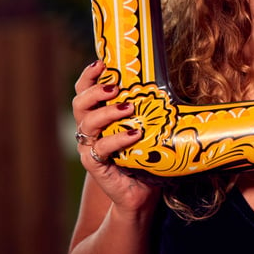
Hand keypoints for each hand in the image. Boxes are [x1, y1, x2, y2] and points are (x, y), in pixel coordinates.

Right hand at [72, 62, 156, 209]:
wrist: (141, 191)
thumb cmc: (144, 152)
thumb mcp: (147, 124)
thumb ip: (149, 106)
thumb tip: (174, 82)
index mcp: (98, 115)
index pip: (85, 91)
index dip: (89, 76)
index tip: (102, 62)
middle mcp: (89, 130)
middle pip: (80, 104)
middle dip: (95, 91)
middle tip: (116, 87)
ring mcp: (90, 148)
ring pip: (88, 124)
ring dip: (107, 112)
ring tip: (129, 107)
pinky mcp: (96, 165)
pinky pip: (101, 149)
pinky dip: (118, 139)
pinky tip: (135, 133)